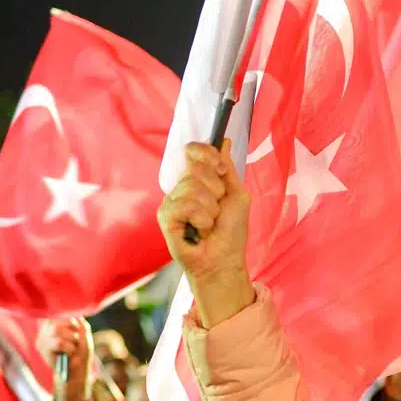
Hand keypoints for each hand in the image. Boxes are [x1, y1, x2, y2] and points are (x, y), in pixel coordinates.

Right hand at [37, 317, 91, 400]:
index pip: (57, 310)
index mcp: (55, 321)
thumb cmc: (81, 353)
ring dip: (71, 339)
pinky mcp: (42, 348)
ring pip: (57, 330)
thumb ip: (81, 324)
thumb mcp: (85, 336)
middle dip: (72, 329)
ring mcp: (42, 337)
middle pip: (58, 319)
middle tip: (75, 340)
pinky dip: (68, 347)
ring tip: (72, 348)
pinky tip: (69, 353)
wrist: (77, 372)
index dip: (68, 316)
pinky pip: (58, 342)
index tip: (76, 324)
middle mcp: (46, 327)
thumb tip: (75, 316)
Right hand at [157, 139, 252, 327]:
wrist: (224, 259)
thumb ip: (228, 168)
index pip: (194, 151)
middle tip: (217, 210)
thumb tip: (225, 140)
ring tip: (209, 223)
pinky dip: (201, 218)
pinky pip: (185, 204)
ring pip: (192, 187)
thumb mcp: (236, 194)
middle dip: (216, 190)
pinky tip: (199, 230)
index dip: (208, 155)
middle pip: (196, 168)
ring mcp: (172, 201)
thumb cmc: (231, 231)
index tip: (221, 171)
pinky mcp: (165, 216)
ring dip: (210, 208)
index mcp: (198, 180)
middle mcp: (182, 187)